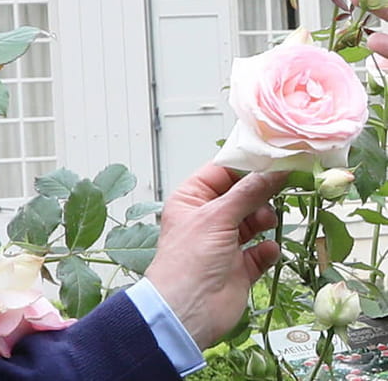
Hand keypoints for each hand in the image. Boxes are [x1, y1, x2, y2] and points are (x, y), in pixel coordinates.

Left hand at [142, 164, 285, 349]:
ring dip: (265, 220)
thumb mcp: (217, 217)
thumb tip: (274, 171)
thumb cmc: (190, 259)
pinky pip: (261, 252)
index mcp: (191, 200)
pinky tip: (268, 250)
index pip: (220, 173)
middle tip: (281, 189)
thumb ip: (248, 192)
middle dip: (260, 194)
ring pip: (254, 222)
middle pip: (242, 196)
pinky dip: (267, 249)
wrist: (189, 310)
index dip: (246, 166)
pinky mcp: (240, 267)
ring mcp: (224, 243)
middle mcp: (208, 219)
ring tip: (267, 222)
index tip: (275, 160)